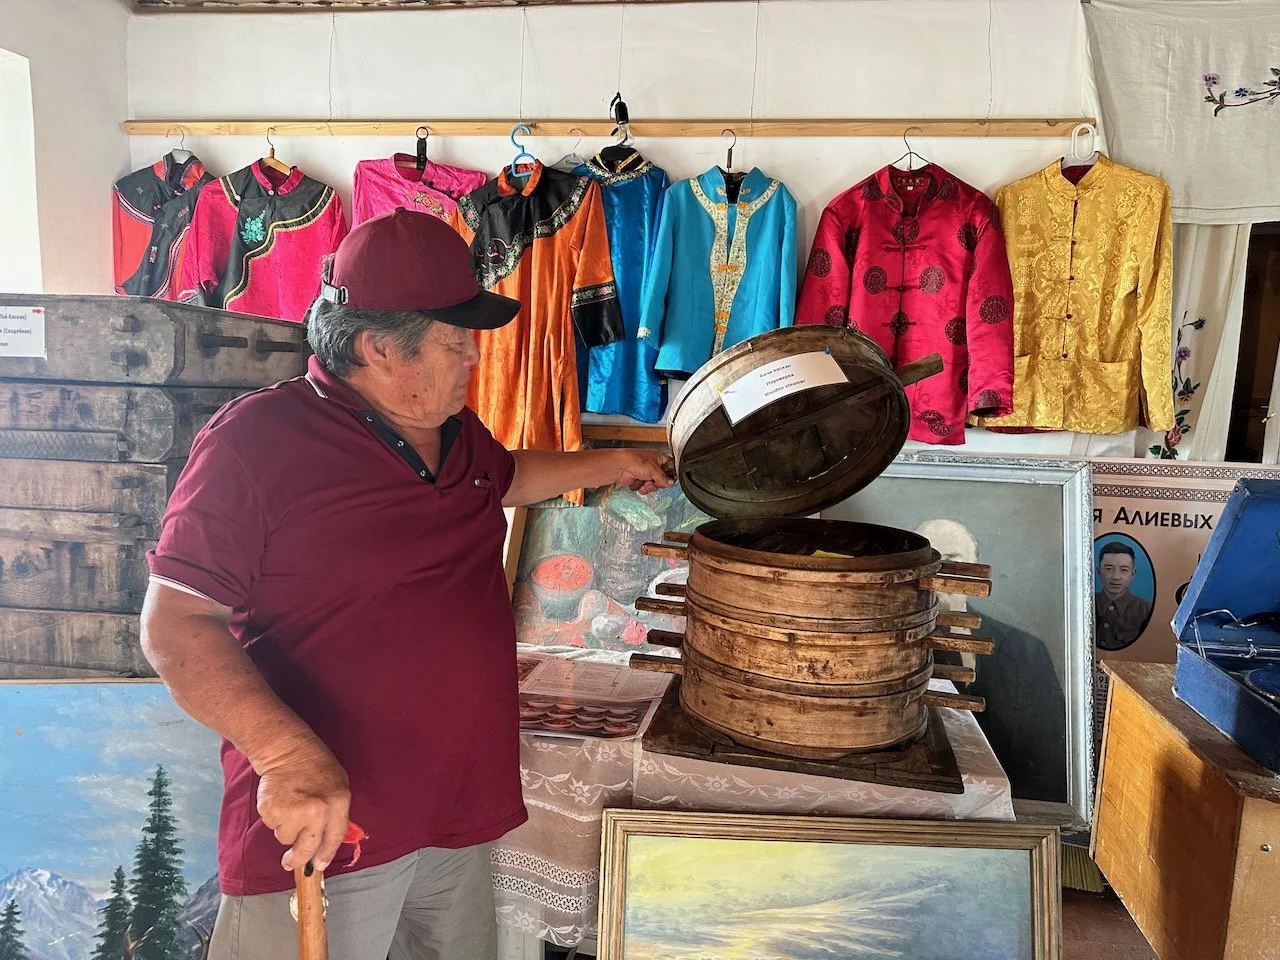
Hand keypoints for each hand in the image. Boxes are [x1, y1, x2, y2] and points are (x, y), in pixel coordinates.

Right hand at [255, 738, 350, 872]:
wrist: (288, 751)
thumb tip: (325, 845)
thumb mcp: (338, 787)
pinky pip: (272, 826)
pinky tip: (280, 800)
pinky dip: (274, 817)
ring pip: (285, 838)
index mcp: (337, 803)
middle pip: (307, 848)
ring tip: (290, 805)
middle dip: (298, 859)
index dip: (325, 855)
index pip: (334, 838)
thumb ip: (335, 814)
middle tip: (290, 862)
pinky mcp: (271, 810)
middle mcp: (316, 811)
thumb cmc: (316, 768)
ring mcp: (292, 812)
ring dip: (286, 828)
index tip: (317, 866)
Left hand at [614, 449, 675, 495]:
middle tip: (654, 481)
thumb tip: (671, 483)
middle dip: (658, 483)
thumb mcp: (654, 469)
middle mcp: (653, 465)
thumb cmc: (634, 460)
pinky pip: (646, 488)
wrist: (620, 466)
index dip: (671, 475)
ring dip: (649, 486)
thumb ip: (664, 478)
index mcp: (659, 458)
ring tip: (644, 482)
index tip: (669, 481)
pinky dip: (642, 488)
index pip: (671, 468)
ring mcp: (646, 473)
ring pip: (654, 486)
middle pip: (663, 479)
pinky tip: (639, 484)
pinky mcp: (640, 480)